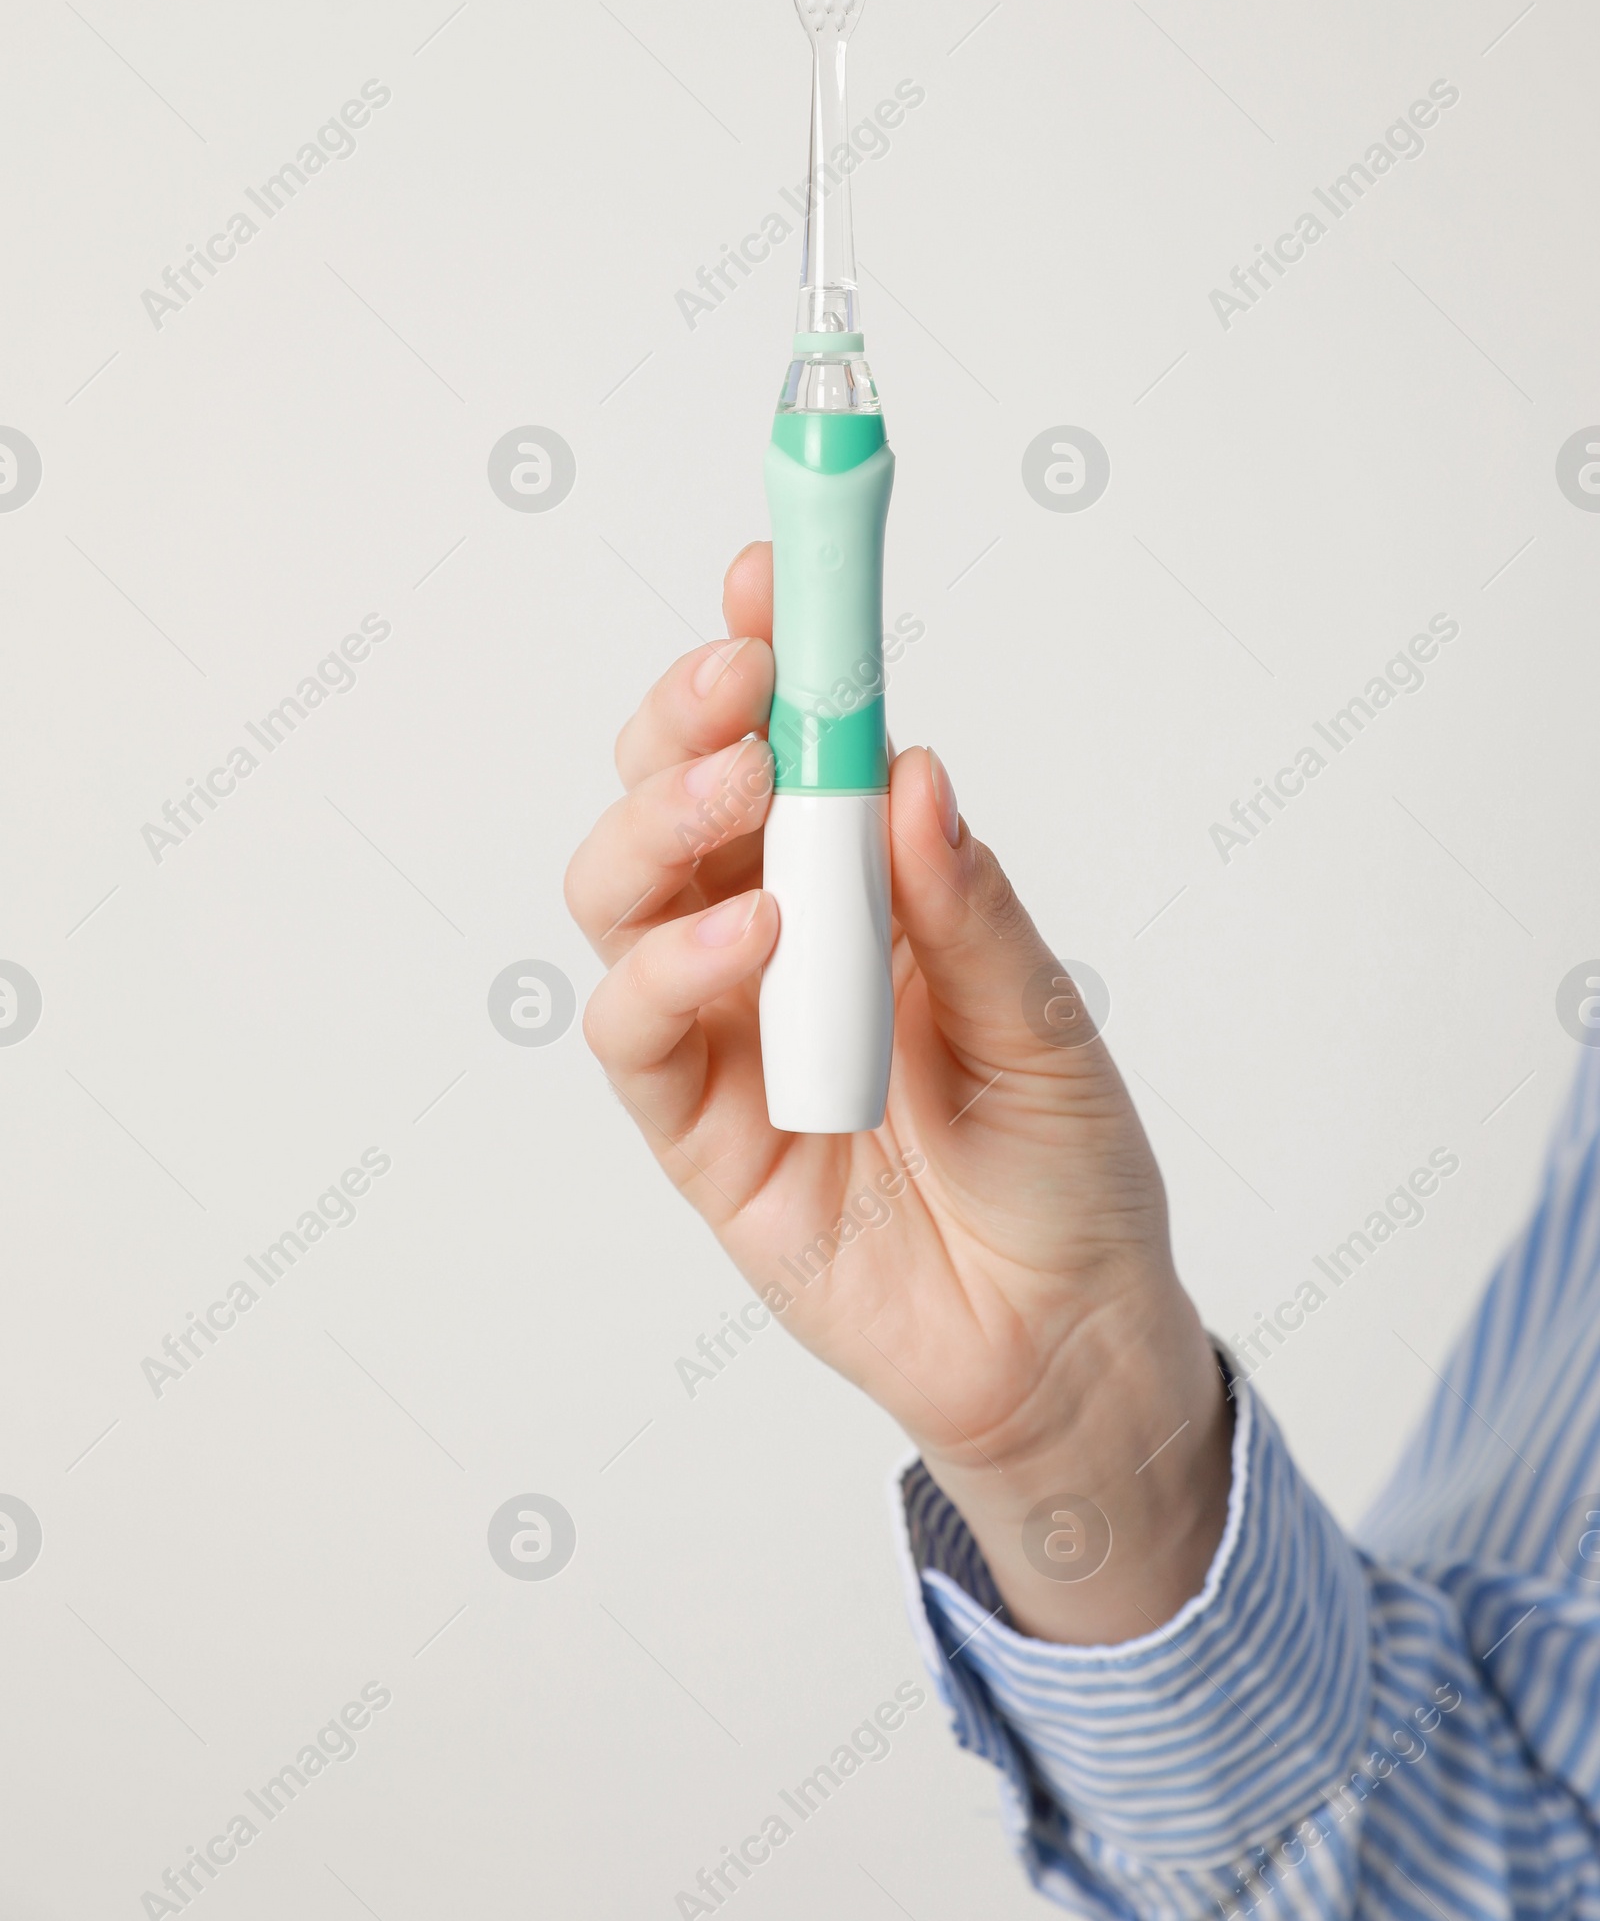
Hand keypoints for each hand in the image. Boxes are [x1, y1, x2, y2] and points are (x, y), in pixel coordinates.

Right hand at [565, 543, 1230, 1642]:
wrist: (1067, 1346)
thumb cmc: (1068, 1171)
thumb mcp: (1049, 1022)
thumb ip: (971, 909)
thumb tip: (911, 774)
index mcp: (865, 884)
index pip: (789, 743)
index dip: (767, 651)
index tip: (773, 574)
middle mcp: (777, 934)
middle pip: (672, 791)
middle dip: (692, 713)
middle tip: (750, 681)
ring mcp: (724, 1028)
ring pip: (620, 889)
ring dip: (665, 817)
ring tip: (744, 790)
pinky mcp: (696, 1131)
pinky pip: (636, 1027)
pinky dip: (677, 964)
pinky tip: (755, 932)